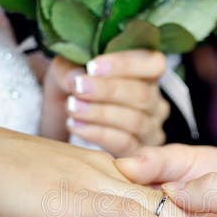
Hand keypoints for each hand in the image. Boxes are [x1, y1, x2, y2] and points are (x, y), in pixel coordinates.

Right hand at [0, 123, 212, 216]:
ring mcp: (92, 179)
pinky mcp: (74, 195)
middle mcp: (106, 170)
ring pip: (156, 204)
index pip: (157, 192)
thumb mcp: (54, 207)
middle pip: (167, 195)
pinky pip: (128, 213)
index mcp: (103, 171)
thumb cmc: (1, 183)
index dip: (189, 216)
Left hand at [41, 51, 170, 155]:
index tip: (92, 67)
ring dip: (100, 114)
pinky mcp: (139, 153)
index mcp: (146, 74)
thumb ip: (69, 70)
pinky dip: (98, 133)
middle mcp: (154, 103)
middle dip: (108, 90)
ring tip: (72, 108)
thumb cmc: (74, 90)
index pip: (152, 64)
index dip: (126, 64)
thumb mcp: (66, 72)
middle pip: (142, 95)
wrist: (62, 123)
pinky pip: (124, 144)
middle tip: (78, 87)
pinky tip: (76, 125)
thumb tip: (76, 78)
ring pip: (135, 121)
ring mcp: (150, 131)